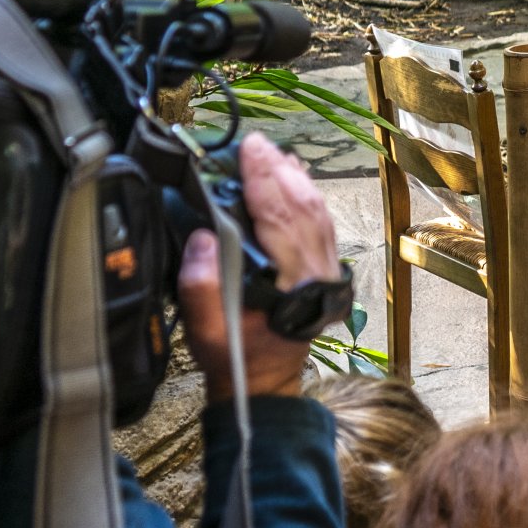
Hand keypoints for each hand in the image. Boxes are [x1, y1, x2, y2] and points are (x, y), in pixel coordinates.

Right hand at [179, 134, 338, 401]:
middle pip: (302, 208)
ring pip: (316, 212)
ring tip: (272, 153)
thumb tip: (204, 236)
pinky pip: (320, 223)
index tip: (249, 149)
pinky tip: (295, 179)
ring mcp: (326, 270)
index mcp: (291, 284)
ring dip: (295, 179)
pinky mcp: (325, 269)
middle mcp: (317, 272)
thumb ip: (201, 286)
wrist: (265, 384)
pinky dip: (307, 196)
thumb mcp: (206, 331)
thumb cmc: (234, 357)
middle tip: (255, 143)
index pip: (279, 218)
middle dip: (278, 171)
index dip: (263, 179)